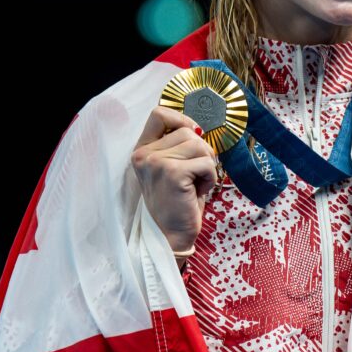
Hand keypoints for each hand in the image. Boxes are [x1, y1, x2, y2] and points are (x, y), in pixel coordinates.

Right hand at [131, 106, 217, 253]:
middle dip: (201, 151)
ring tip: (195, 184)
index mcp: (141, 151)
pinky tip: (197, 192)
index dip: (182, 120)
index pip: (159, 114)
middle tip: (195, 175)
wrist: (170, 237)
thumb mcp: (172, 168)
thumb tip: (198, 128)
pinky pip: (206, 162)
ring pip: (199, 144)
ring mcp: (156, 163)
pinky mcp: (172, 174)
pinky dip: (210, 177)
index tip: (193, 136)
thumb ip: (178, 146)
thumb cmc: (177, 203)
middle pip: (187, 131)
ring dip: (206, 165)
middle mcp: (144, 154)